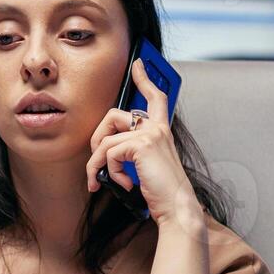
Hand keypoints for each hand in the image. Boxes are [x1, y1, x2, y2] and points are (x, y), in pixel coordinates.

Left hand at [85, 58, 204, 232]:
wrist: (177, 208)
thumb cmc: (162, 192)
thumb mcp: (148, 166)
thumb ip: (134, 152)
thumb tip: (105, 152)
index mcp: (162, 131)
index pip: (155, 97)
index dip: (145, 78)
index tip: (137, 65)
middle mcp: (158, 128)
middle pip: (114, 116)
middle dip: (97, 139)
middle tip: (97, 163)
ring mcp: (150, 134)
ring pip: (105, 140)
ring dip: (96, 165)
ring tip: (102, 181)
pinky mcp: (141, 145)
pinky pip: (108, 153)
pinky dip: (108, 172)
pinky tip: (123, 184)